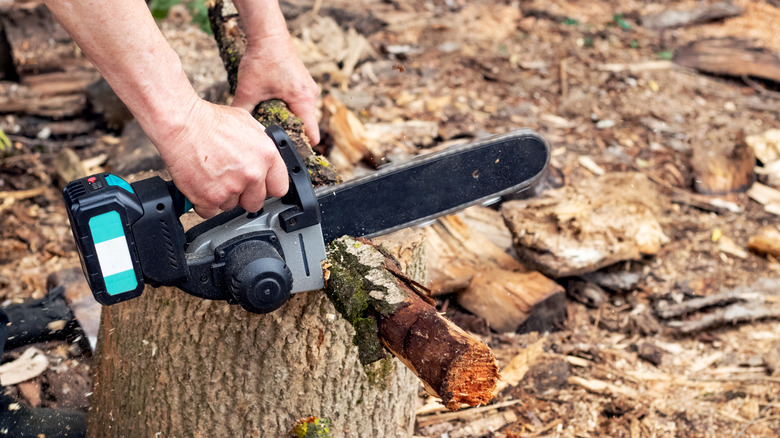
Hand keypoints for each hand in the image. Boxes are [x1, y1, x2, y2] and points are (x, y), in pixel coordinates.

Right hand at [158, 99, 288, 218]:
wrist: (181, 124)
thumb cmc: (210, 121)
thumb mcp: (248, 124)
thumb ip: (261, 145)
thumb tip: (267, 158)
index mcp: (267, 156)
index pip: (279, 187)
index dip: (267, 188)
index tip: (259, 187)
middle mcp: (252, 174)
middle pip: (255, 203)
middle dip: (244, 196)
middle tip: (230, 182)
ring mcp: (231, 188)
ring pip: (231, 207)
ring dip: (222, 197)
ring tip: (212, 176)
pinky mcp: (209, 198)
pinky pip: (210, 212)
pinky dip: (203, 203)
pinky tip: (200, 186)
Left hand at [232, 32, 319, 145]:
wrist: (268, 33)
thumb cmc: (263, 58)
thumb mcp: (248, 89)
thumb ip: (243, 111)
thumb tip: (235, 130)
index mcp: (303, 101)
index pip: (312, 134)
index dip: (301, 147)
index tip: (289, 155)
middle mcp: (311, 95)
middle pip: (305, 125)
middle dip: (291, 133)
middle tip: (273, 140)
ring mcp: (308, 87)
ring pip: (301, 113)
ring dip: (289, 118)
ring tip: (271, 121)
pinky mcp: (302, 82)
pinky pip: (298, 101)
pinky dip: (287, 106)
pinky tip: (272, 104)